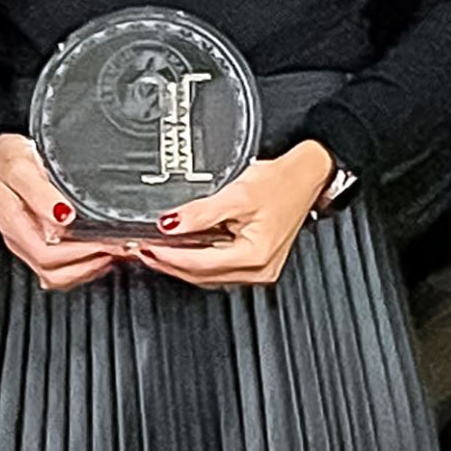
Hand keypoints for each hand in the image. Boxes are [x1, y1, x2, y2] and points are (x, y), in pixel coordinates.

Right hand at [0, 135, 126, 294]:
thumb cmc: (8, 160)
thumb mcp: (21, 168)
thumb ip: (40, 193)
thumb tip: (63, 215)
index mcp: (14, 224)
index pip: (46, 254)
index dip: (78, 253)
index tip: (104, 241)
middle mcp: (20, 240)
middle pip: (54, 271)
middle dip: (88, 262)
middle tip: (117, 246)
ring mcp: (28, 245)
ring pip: (57, 277)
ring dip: (87, 269)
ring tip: (111, 252)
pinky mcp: (37, 245)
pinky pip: (59, 271)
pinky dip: (82, 268)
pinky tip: (98, 256)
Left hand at [138, 144, 336, 291]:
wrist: (308, 175)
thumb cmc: (283, 183)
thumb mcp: (237, 194)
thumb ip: (201, 212)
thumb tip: (170, 224)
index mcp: (255, 256)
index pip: (200, 264)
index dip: (169, 256)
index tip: (146, 247)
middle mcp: (258, 270)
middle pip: (202, 275)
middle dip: (169, 264)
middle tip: (142, 252)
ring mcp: (258, 269)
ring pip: (209, 275)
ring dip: (181, 265)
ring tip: (156, 251)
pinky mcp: (256, 261)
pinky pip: (219, 268)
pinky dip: (198, 260)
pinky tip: (183, 250)